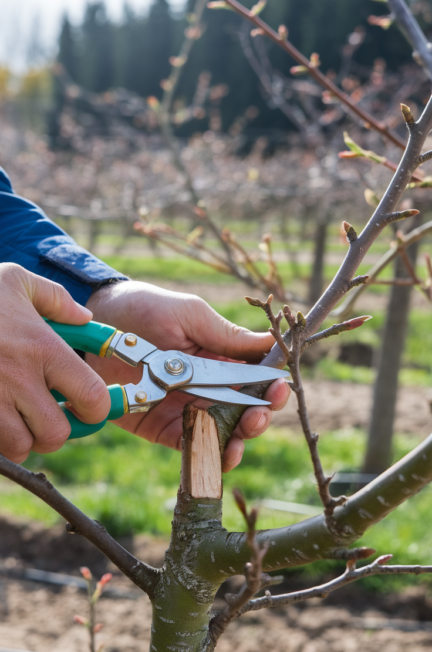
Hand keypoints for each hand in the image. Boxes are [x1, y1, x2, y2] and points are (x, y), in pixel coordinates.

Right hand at [0, 264, 110, 462]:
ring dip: (23, 439)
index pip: (90, 396)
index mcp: (41, 347)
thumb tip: (84, 317)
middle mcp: (17, 377)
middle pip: (55, 434)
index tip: (88, 408)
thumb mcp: (16, 281)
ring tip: (18, 419)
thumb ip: (56, 299)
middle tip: (48, 416)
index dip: (96, 410)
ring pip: (20, 446)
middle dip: (55, 431)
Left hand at [85, 281, 289, 470]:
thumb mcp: (190, 316)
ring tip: (240, 438)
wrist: (97, 322)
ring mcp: (186, 410)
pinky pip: (189, 446)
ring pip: (222, 434)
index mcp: (221, 359)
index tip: (279, 388)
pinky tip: (216, 453)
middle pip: (244, 411)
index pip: (255, 378)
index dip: (271, 386)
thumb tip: (270, 341)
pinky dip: (206, 454)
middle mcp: (209, 388)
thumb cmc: (146, 308)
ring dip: (236, 440)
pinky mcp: (163, 428)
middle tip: (259, 415)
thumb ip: (227, 335)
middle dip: (258, 417)